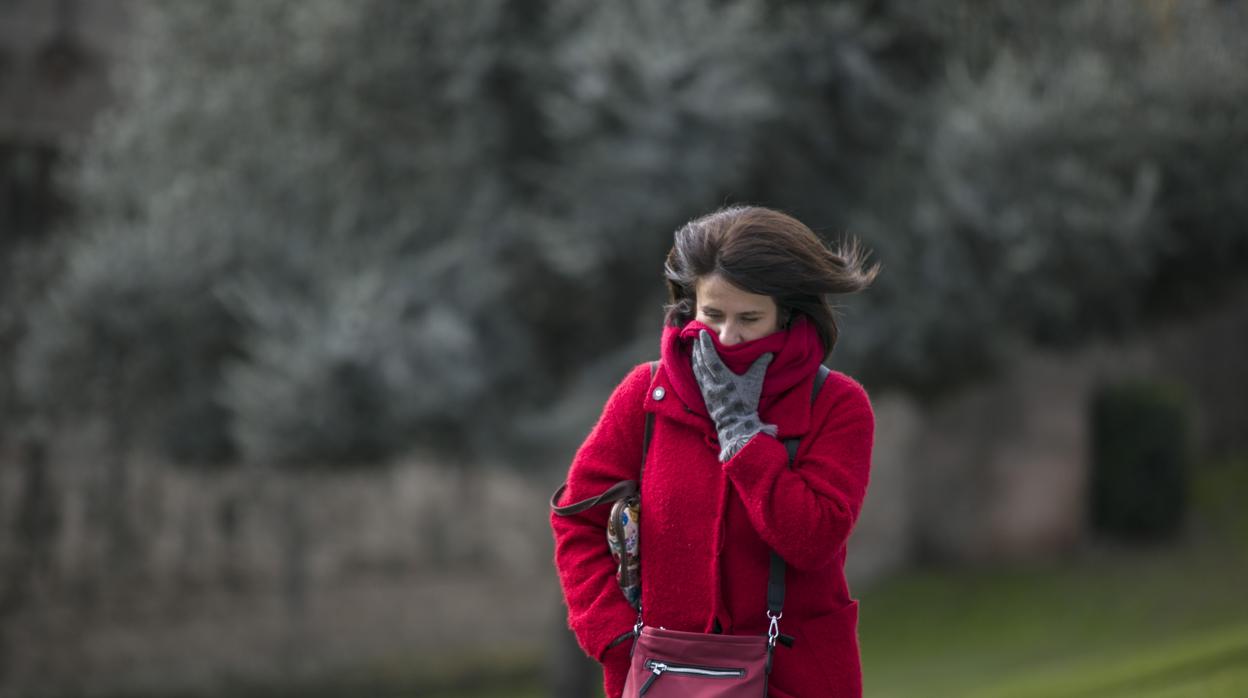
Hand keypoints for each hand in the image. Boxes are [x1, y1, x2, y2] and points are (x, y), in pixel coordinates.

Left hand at [691, 330, 777, 461]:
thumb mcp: (754, 383)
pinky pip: (697, 377)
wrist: (735, 424)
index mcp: (722, 377)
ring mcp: (706, 389)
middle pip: (701, 361)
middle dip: (698, 348)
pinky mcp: (704, 395)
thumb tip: (768, 353)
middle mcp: (711, 382)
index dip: (706, 345)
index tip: (701, 333)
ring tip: (694, 346)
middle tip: (696, 336)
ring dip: (695, 356)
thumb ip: (760, 366)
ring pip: (697, 369)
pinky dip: (695, 367)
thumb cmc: (745, 403)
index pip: (710, 357)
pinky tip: (695, 363)